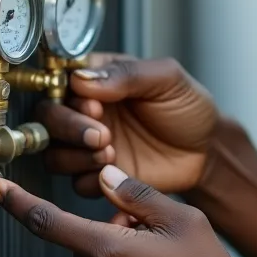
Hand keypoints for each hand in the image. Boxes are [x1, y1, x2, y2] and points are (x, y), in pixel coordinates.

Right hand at [37, 55, 219, 195]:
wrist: (207, 149)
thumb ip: (128, 74)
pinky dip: (89, 178)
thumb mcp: (167, 78)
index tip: (94, 103)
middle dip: (69, 127)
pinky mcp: (99, 175)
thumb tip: (84, 78)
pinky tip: (113, 170)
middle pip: (49, 117)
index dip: (70, 94)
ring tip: (109, 151)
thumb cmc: (188, 107)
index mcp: (99, 79)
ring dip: (76, 155)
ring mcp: (89, 145)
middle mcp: (87, 111)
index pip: (62, 81)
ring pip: (55, 153)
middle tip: (101, 133)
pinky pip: (75, 182)